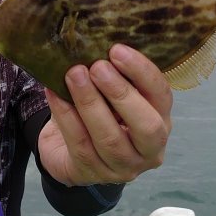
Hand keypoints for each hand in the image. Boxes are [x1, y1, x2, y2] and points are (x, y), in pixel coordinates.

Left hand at [38, 44, 172, 185]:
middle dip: (121, 93)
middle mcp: (149, 149)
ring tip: (73, 75)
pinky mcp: (91, 174)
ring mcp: (122, 167)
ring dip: (90, 103)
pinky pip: (79, 144)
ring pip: (109, 139)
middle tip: (97, 66)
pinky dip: (65, 115)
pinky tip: (53, 92)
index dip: (142, 72)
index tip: (116, 49)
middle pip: (146, 126)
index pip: (162, 96)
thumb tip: (94, 42)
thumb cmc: (97, 113)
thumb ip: (112, 75)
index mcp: (160, 120)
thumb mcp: (110, 95)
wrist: (67, 151)